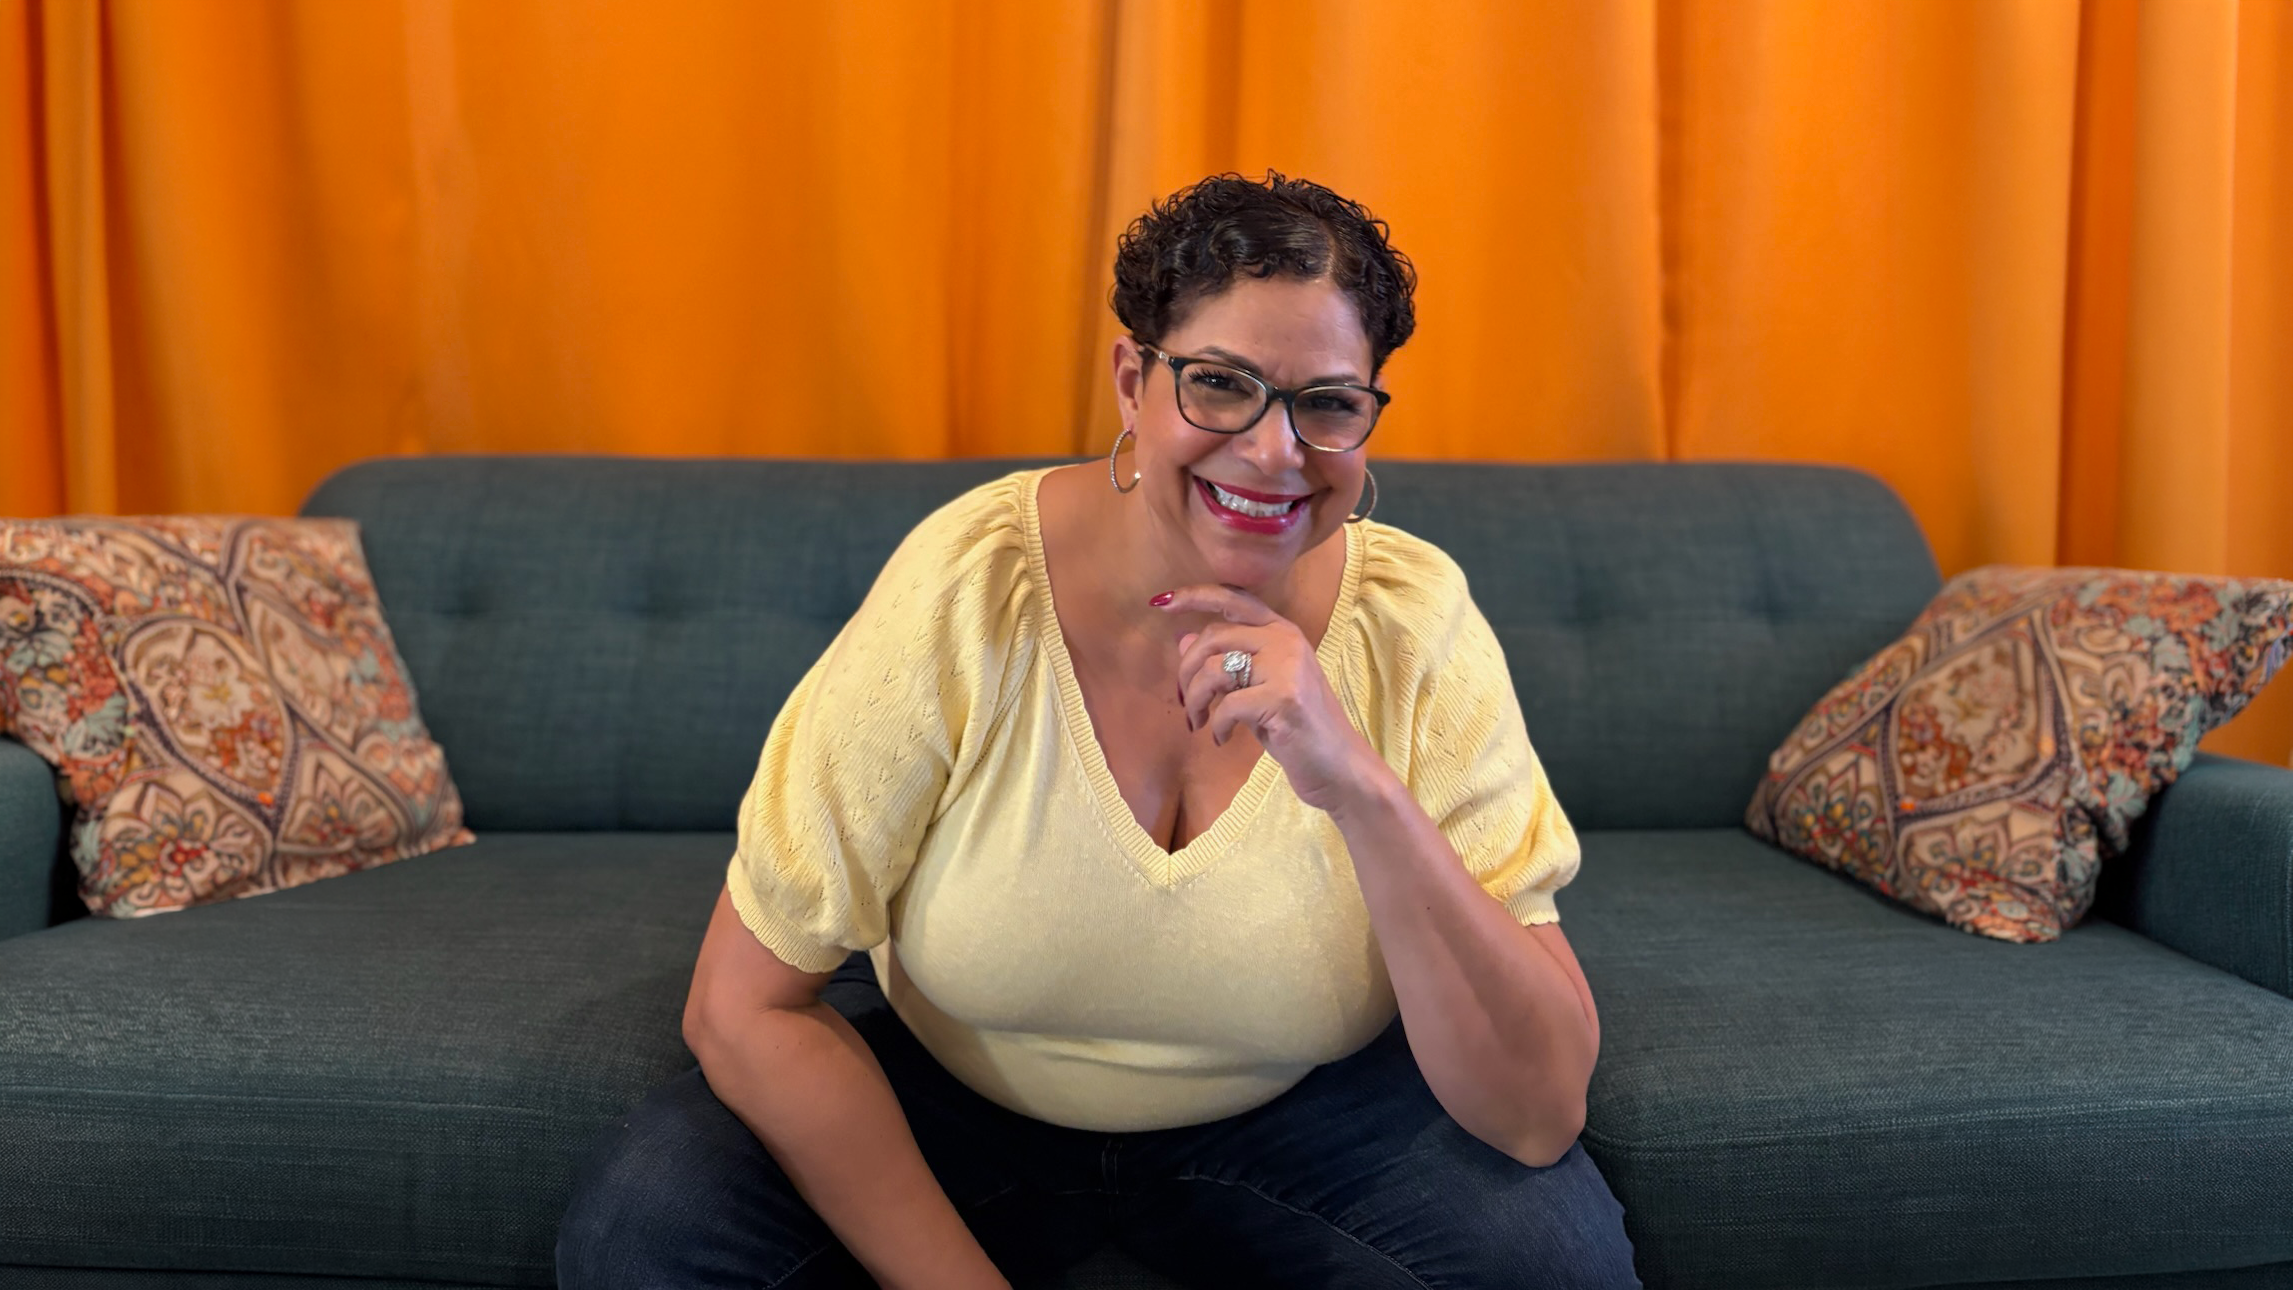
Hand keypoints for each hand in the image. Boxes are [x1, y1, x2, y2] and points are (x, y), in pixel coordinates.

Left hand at [1153, 584, 1390, 814]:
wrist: (1339, 767)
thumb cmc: (1297, 729)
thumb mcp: (1258, 689)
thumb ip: (1227, 662)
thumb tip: (1184, 639)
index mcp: (1282, 631)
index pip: (1234, 598)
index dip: (1195, 595)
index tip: (1161, 602)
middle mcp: (1286, 640)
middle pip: (1213, 636)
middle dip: (1186, 671)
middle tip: (1184, 701)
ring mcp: (1287, 667)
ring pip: (1213, 669)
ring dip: (1194, 700)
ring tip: (1198, 722)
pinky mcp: (1284, 698)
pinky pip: (1227, 705)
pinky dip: (1217, 726)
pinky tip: (1223, 740)